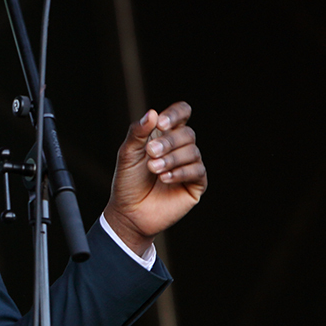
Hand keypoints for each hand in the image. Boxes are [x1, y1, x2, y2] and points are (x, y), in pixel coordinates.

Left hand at [104, 102, 206, 255]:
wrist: (129, 212)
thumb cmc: (128, 182)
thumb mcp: (128, 154)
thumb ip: (138, 132)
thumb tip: (152, 113)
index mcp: (164, 135)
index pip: (181, 113)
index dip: (176, 114)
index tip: (161, 123)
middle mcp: (179, 148)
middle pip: (187, 133)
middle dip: (168, 142)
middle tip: (150, 153)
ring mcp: (190, 165)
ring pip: (193, 151)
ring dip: (171, 159)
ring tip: (154, 169)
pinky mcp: (196, 184)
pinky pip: (197, 170)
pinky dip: (180, 172)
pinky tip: (164, 179)